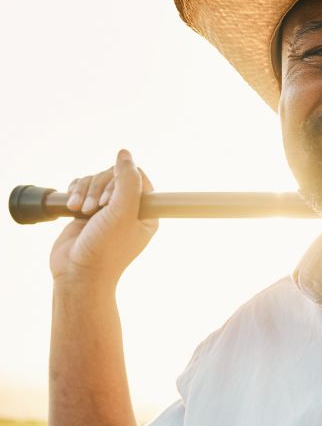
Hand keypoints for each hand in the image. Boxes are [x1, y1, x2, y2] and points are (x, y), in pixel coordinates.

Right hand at [49, 149, 157, 286]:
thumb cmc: (105, 248)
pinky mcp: (86, 211)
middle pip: (114, 176)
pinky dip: (74, 191)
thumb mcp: (122, 212)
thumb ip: (127, 181)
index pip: (138, 178)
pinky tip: (71, 205)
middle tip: (93, 209)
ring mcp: (106, 210)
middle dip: (98, 187)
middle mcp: (128, 210)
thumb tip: (125, 153)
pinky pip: (81, 187)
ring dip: (84, 191)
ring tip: (79, 210)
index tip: (109, 201)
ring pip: (95, 180)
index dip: (120, 181)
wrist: (77, 273)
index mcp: (146, 213)